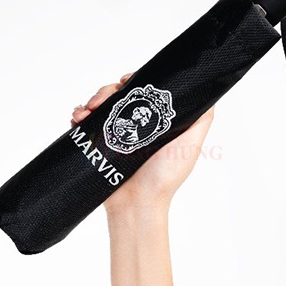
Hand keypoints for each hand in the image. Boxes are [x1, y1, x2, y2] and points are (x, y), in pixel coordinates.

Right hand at [71, 72, 214, 212]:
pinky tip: (77, 119)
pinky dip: (78, 117)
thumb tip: (208, 93)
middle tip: (100, 101)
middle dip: (107, 91)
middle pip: (118, 96)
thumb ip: (201, 121)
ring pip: (100, 107)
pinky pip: (84, 125)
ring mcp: (114, 136)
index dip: (134, 82)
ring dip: (90, 103)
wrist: (137, 206)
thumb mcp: (190, 146)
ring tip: (86, 111)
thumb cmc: (164, 178)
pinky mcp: (97, 146)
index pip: (142, 93)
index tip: (127, 80)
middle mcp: (134, 127)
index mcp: (153, 123)